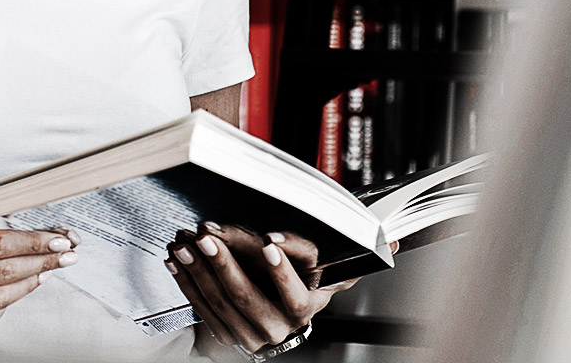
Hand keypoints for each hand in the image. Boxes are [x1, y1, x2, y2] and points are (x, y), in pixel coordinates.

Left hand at [164, 224, 360, 354]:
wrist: (280, 327)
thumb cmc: (305, 290)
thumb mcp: (332, 277)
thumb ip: (351, 258)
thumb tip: (394, 243)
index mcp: (307, 305)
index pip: (297, 287)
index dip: (282, 266)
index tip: (268, 242)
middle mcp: (281, 323)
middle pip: (250, 294)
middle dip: (225, 262)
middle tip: (209, 236)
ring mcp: (252, 332)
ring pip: (221, 300)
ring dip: (199, 270)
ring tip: (186, 243)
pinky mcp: (227, 334)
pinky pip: (203, 308)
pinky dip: (187, 283)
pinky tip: (177, 261)